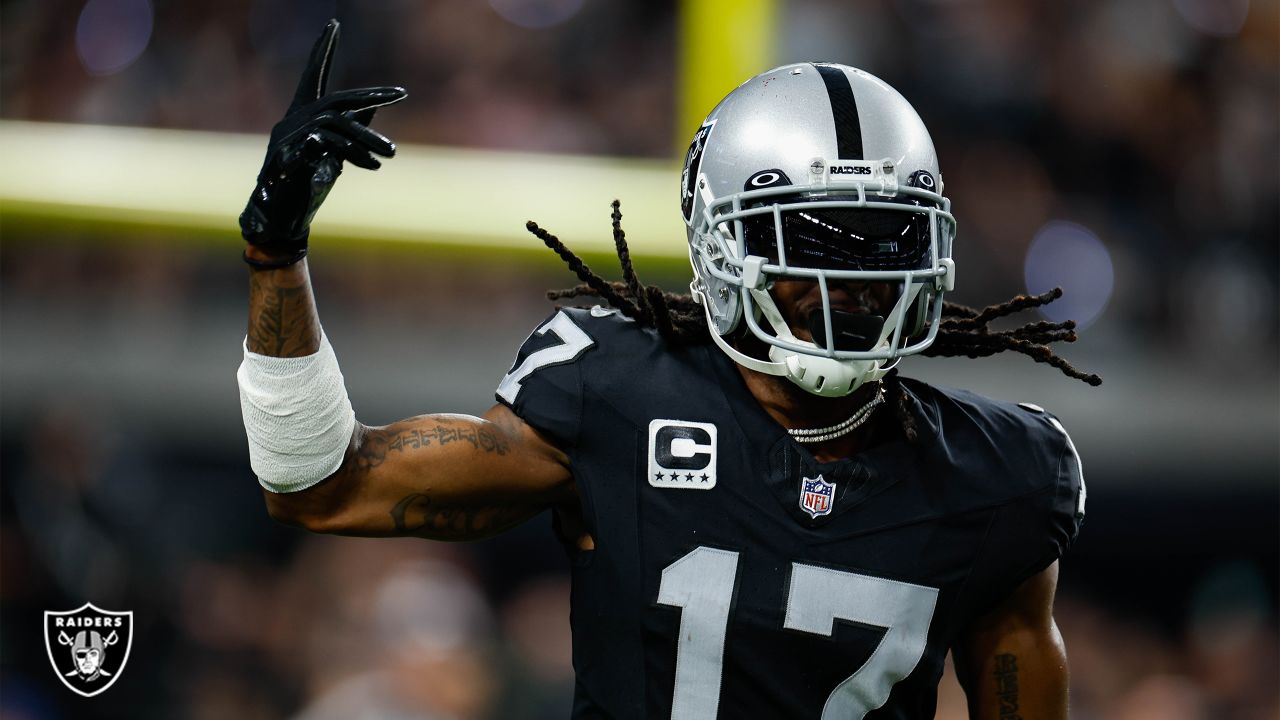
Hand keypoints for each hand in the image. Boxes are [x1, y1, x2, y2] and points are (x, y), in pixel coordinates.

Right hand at [239, 19, 406, 262]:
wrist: (281, 219)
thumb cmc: (308, 185)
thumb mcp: (337, 154)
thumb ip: (351, 128)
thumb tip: (372, 105)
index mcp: (300, 116)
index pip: (312, 75)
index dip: (321, 51)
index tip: (333, 24)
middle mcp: (290, 121)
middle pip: (335, 101)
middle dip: (369, 95)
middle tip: (400, 93)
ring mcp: (286, 140)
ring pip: (335, 127)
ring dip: (367, 139)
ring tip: (390, 155)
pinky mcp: (287, 162)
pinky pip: (320, 150)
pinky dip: (349, 155)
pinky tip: (371, 165)